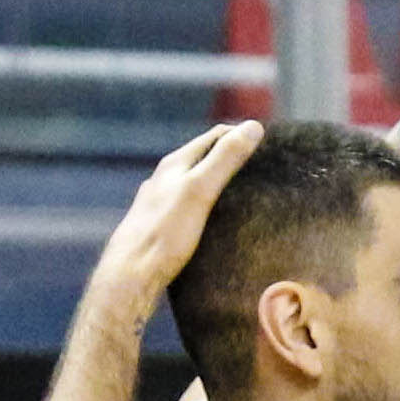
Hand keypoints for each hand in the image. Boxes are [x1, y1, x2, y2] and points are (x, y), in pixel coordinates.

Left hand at [87, 122, 262, 333]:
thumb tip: (253, 126)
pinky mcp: (158, 224)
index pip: (214, 137)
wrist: (131, 274)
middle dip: (230, 156)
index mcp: (175, 164)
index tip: (267, 144)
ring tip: (242, 192)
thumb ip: (225, 159)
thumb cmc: (166, 234)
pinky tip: (211, 220)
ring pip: (192, 181)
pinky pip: (186, 204)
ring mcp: (159, 201)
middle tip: (262, 166)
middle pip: (202, 157)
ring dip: (217, 180)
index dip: (240, 135)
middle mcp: (164, 178)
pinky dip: (205, 203)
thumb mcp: (201, 191)